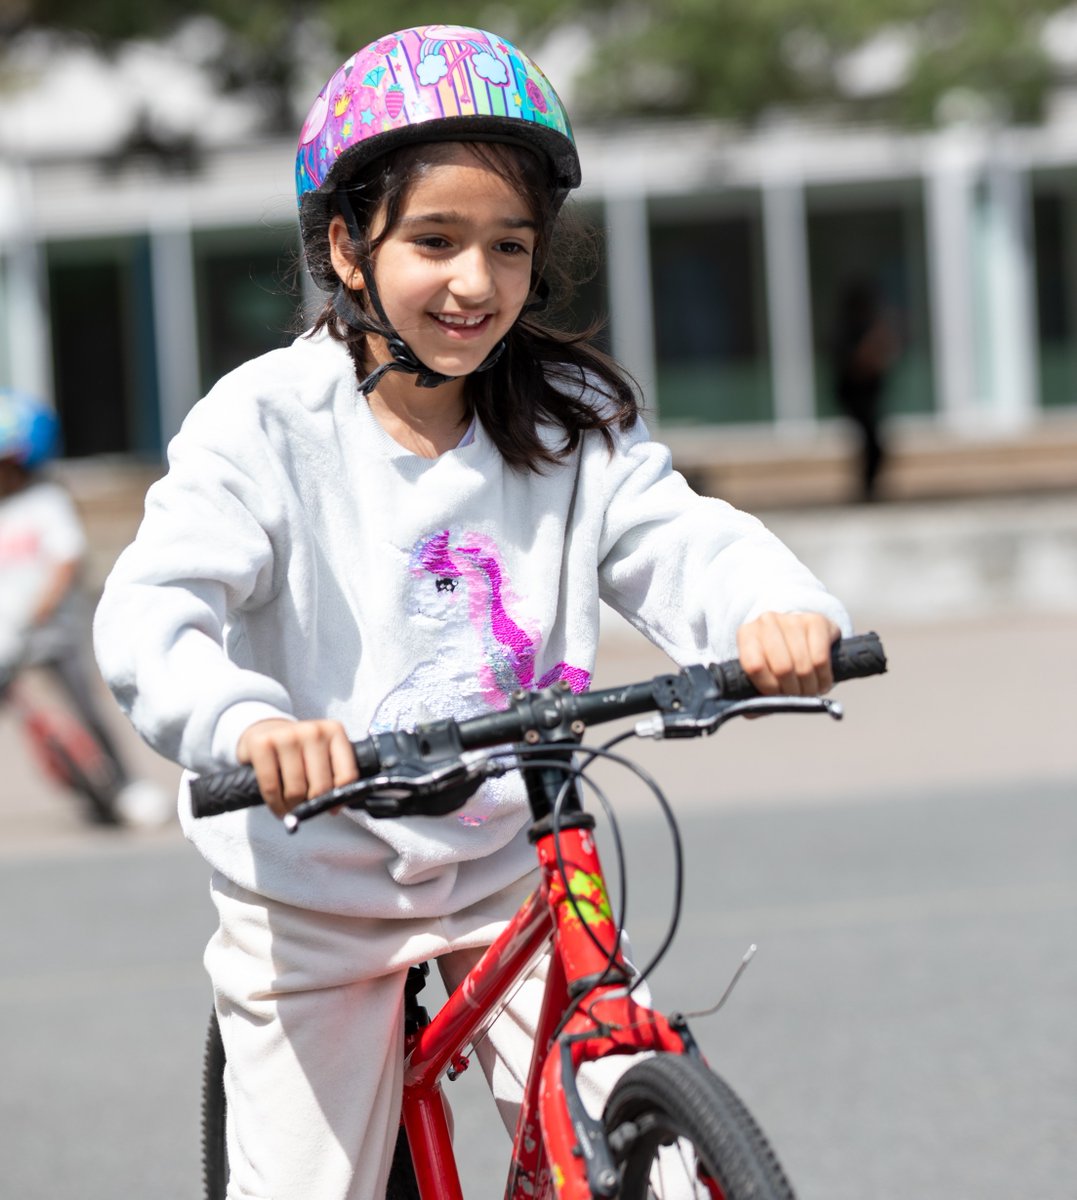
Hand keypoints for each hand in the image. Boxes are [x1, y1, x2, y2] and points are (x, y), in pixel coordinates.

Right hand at [237, 718, 358, 818]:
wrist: (266, 731)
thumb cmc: (298, 750)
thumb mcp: (322, 755)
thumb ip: (334, 775)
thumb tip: (335, 807)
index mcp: (334, 732)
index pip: (346, 775)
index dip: (339, 799)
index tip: (332, 808)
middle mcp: (313, 731)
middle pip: (320, 787)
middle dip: (312, 805)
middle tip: (306, 808)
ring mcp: (287, 735)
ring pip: (296, 791)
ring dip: (293, 808)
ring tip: (291, 806)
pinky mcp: (262, 744)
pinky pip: (271, 787)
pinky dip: (275, 804)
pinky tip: (278, 806)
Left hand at [736, 611, 840, 696]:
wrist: (799, 634)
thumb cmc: (775, 661)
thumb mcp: (760, 675)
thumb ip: (752, 696)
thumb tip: (754, 711)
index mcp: (746, 635)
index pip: (755, 666)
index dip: (768, 688)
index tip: (778, 697)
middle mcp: (767, 622)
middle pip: (783, 667)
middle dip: (793, 691)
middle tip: (797, 697)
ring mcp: (792, 619)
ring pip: (804, 665)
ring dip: (809, 687)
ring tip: (809, 690)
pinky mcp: (816, 621)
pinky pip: (821, 658)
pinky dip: (824, 678)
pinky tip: (821, 681)